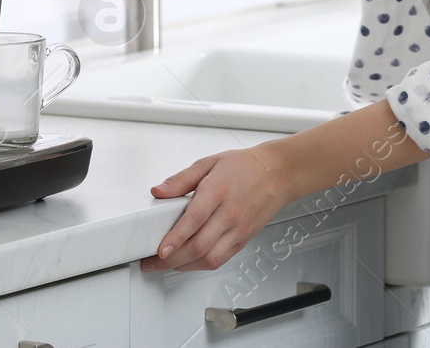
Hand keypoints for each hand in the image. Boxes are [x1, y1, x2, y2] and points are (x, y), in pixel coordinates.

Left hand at [141, 146, 294, 272]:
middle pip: (199, 246)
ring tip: (165, 264)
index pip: (194, 219)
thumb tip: (158, 191)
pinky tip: (187, 262)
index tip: (159, 250)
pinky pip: (220, 260)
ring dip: (184, 266)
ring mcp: (238, 230)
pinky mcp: (243, 240)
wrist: (278, 174)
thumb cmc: (245, 167)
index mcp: (218, 191)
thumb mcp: (209, 163)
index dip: (175, 238)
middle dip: (172, 259)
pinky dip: (200, 265)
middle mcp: (230, 214)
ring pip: (209, 259)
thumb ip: (181, 179)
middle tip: (151, 262)